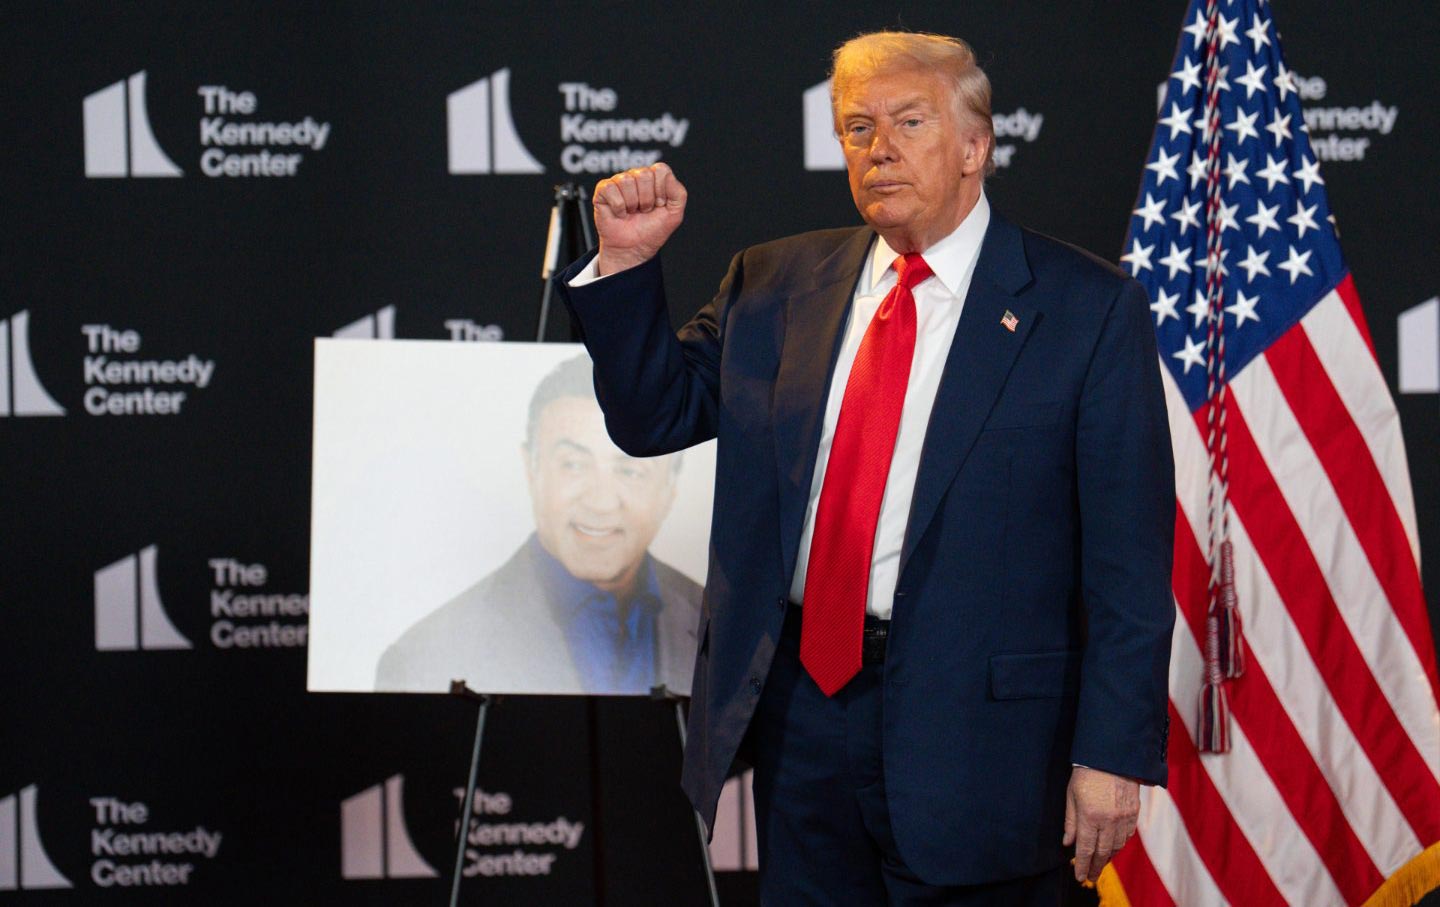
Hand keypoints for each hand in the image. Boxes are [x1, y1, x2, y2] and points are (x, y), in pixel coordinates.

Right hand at [592, 163, 687, 275]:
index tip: (659, 205)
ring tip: (632, 212)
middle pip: (643, 174)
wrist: (634, 249)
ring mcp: (619, 182)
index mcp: (654, 179)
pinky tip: (620, 213)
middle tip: (644, 211)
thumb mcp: (674, 214)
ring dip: (632, 203)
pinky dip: (618, 207)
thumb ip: (679, 193)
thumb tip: (666, 174)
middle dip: (646, 199)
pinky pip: (611, 189)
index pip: (660, 169)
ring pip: (626, 181)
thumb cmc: (652, 231)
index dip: (661, 190)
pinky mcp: (603, 190)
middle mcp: (636, 176)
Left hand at [1062, 766, 1138, 882]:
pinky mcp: (1134, 813)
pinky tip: (1114, 848)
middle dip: (1095, 867)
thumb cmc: (1086, 773)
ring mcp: (1123, 817)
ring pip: (1117, 846)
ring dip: (1108, 857)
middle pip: (1102, 852)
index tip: (1080, 877)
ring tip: (1100, 863)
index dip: (1082, 865)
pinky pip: (1127, 836)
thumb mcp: (1071, 795)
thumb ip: (1070, 821)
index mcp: (1089, 816)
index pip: (1085, 849)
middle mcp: (1108, 820)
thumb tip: (1067, 843)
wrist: (1112, 756)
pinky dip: (1120, 845)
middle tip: (1090, 876)